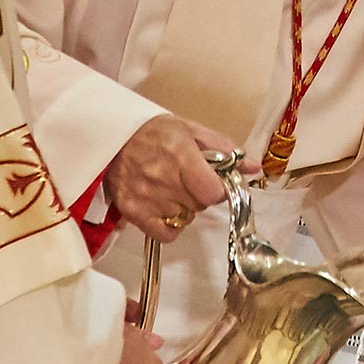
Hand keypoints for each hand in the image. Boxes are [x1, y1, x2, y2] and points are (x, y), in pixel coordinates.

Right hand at [108, 112, 238, 241]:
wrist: (110, 138)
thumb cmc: (151, 132)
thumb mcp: (190, 130)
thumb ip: (223, 149)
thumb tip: (252, 167)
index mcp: (181, 156)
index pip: (214, 193)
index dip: (219, 190)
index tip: (214, 182)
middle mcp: (164, 180)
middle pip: (201, 205)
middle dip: (200, 195)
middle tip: (187, 179)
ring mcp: (147, 198)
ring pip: (185, 218)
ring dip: (184, 207)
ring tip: (170, 188)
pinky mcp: (133, 212)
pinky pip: (165, 234)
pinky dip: (169, 226)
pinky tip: (164, 208)